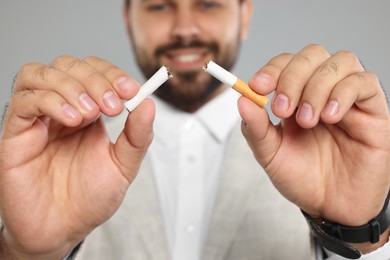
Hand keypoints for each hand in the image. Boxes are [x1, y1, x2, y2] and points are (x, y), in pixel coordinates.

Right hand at [0, 56, 154, 258]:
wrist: (63, 229)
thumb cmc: (90, 198)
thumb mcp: (123, 165)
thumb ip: (137, 135)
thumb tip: (149, 103)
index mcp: (88, 112)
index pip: (94, 72)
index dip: (112, 74)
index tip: (130, 89)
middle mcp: (61, 110)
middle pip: (68, 65)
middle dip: (95, 79)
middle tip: (112, 106)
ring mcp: (37, 119)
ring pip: (41, 73)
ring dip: (71, 85)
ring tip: (90, 114)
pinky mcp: (16, 133)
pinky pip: (24, 100)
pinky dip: (49, 101)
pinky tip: (70, 119)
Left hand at [238, 44, 389, 250]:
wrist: (331, 207)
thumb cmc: (302, 178)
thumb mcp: (271, 155)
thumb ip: (256, 128)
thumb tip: (241, 99)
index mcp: (296, 97)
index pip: (286, 64)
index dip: (272, 69)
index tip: (258, 86)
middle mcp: (322, 91)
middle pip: (312, 54)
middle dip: (293, 77)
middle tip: (283, 109)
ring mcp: (348, 98)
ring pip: (340, 61)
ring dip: (317, 86)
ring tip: (308, 121)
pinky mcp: (373, 110)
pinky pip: (365, 82)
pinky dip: (344, 93)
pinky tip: (330, 117)